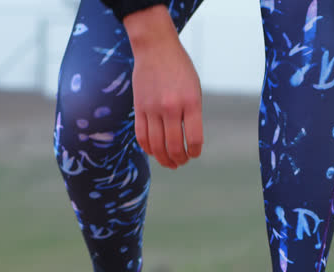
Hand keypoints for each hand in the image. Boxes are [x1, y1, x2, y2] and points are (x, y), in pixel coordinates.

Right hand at [123, 6, 203, 168]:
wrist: (156, 48)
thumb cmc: (179, 69)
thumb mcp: (194, 89)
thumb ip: (191, 114)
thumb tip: (187, 142)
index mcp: (191, 102)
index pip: (194, 138)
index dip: (194, 152)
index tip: (194, 154)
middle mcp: (171, 106)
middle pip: (174, 146)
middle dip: (179, 159)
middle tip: (181, 162)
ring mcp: (153, 108)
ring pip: (157, 145)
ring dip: (164, 159)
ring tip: (169, 163)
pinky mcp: (139, 107)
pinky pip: (142, 136)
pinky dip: (148, 149)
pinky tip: (154, 152)